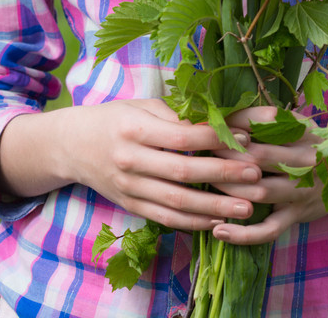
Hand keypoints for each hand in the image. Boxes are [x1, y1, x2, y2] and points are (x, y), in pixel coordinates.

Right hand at [0, 98, 262, 231]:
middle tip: (256, 176)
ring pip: (177, 202)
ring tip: (247, 208)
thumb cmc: (114, 118)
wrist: (71, 145)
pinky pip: (165, 218)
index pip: (181, 136)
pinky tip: (217, 222)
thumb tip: (218, 121)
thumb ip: (175, 115)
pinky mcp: (130, 206)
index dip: (215, 138)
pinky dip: (193, 222)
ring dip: (215, 207)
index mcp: (134, 127)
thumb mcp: (141, 105)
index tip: (244, 138)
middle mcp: (130, 159)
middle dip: (223, 175)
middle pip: (183, 172)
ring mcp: (129, 187)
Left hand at [210, 106, 327, 244]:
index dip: (235, 124)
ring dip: (228, 188)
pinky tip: (219, 231)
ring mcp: (301, 190)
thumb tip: (218, 114)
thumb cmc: (310, 144)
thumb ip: (262, 118)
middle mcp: (305, 160)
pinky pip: (269, 229)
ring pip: (260, 192)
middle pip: (258, 157)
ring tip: (205, 183)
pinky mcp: (297, 215)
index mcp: (302, 131)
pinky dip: (243, 234)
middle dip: (226, 155)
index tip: (210, 126)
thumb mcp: (294, 123)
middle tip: (201, 152)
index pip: (266, 121)